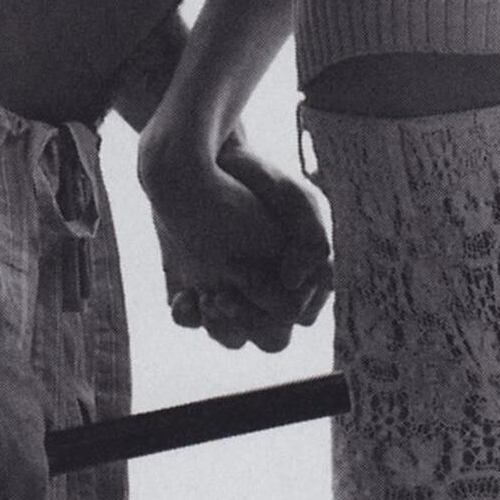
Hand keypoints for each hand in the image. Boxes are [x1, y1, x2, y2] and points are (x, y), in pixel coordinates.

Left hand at [143, 134, 330, 351]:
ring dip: (220, 326)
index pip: (296, 316)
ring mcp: (229, 292)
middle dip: (248, 322)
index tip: (249, 276)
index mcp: (298, 276)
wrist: (201, 161)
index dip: (275, 304)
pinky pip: (190, 321)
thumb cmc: (256, 178)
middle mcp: (265, 291)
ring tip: (207, 297)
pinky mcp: (192, 287)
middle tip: (224, 296)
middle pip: (268, 337)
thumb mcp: (297, 200)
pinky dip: (187, 314)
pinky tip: (185, 294)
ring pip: (231, 337)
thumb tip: (293, 282)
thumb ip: (314, 243)